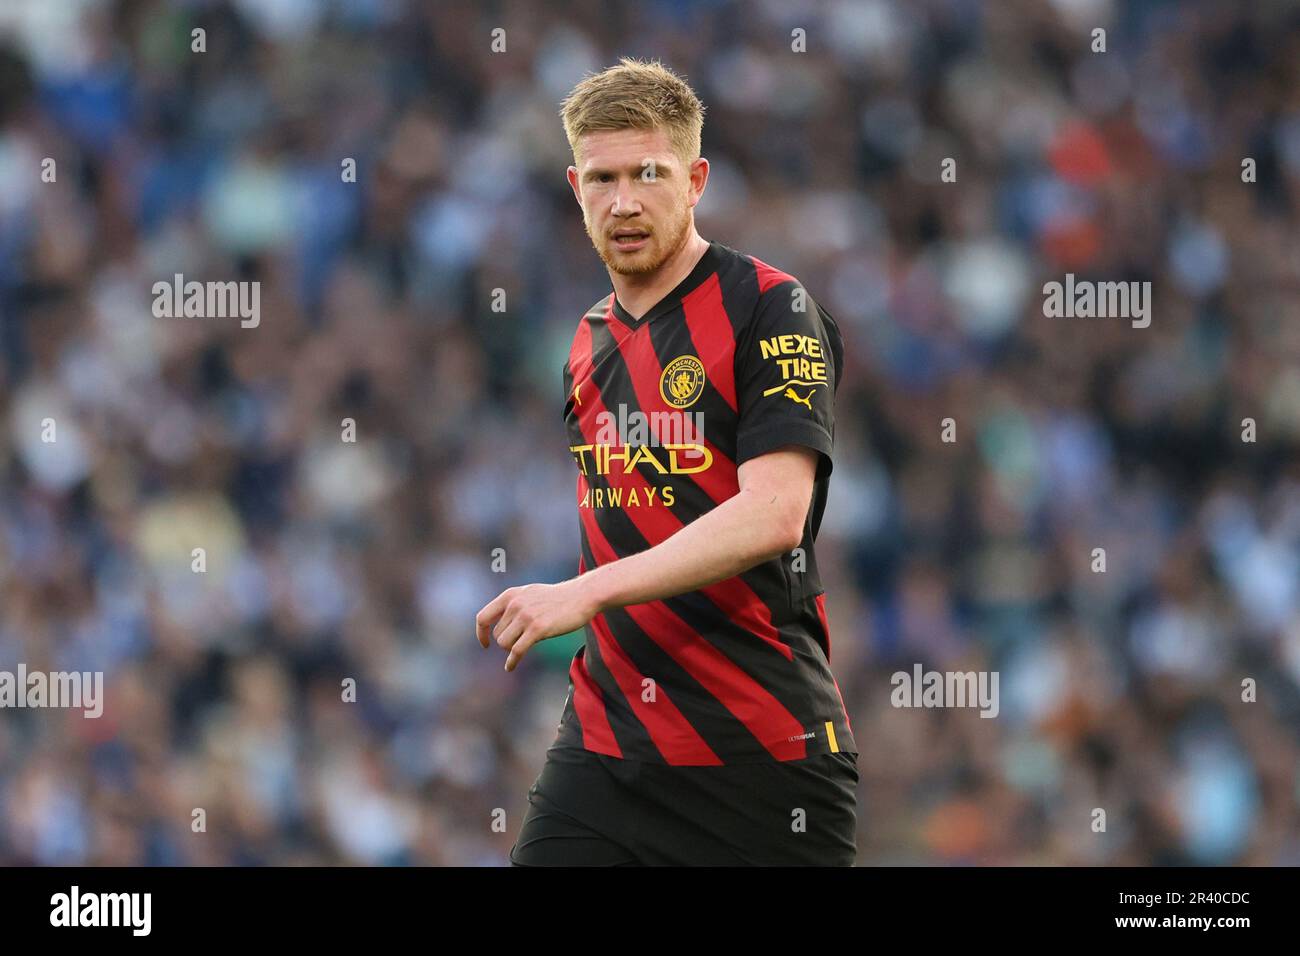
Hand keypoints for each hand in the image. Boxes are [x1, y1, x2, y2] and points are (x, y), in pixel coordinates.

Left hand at [475, 578, 599, 671]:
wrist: (582, 596)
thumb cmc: (558, 598)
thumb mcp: (530, 594)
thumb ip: (514, 605)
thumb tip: (500, 624)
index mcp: (510, 595)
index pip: (483, 617)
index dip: (481, 634)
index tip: (486, 644)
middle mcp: (515, 605)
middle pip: (498, 635)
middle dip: (507, 642)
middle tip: (522, 642)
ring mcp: (526, 616)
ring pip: (505, 643)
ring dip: (512, 649)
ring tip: (524, 647)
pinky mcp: (538, 629)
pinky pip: (517, 651)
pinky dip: (512, 662)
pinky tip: (510, 667)